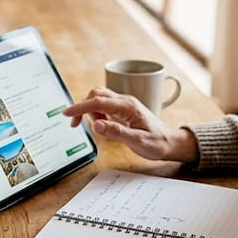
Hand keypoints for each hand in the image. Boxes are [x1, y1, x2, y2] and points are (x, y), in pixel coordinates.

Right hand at [63, 87, 198, 164]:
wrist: (170, 143)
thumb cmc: (157, 143)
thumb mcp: (138, 141)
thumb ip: (116, 132)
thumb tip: (96, 124)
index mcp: (128, 107)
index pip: (98, 102)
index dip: (80, 107)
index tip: (66, 113)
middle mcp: (125, 102)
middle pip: (96, 94)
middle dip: (83, 107)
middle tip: (76, 125)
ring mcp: (124, 105)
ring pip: (100, 99)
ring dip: (91, 111)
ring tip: (97, 128)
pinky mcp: (124, 110)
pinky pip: (105, 106)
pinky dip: (98, 113)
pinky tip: (103, 125)